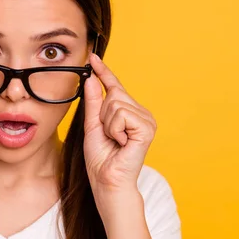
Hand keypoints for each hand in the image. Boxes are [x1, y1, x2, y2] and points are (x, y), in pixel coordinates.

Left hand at [83, 53, 156, 193]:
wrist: (107, 181)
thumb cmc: (101, 158)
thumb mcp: (92, 125)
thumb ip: (93, 102)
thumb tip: (90, 79)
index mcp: (129, 113)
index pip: (114, 87)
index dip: (103, 71)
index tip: (92, 57)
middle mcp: (141, 113)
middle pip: (113, 93)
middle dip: (103, 114)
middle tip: (108, 135)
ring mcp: (146, 120)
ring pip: (115, 103)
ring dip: (108, 124)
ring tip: (115, 140)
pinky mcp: (147, 128)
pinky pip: (121, 114)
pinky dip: (114, 129)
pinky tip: (121, 142)